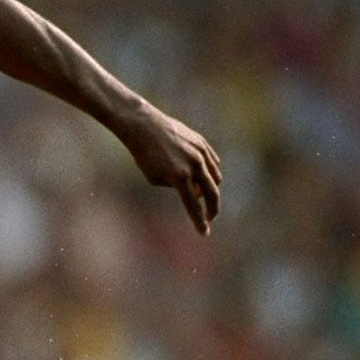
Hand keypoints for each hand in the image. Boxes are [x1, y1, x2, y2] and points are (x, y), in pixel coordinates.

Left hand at [115, 103, 221, 235]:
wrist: (143, 126)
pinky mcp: (202, 143)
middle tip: (210, 218)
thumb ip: (176, 187)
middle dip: (212, 209)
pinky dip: (210, 172)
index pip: (193, 206)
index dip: (199, 222)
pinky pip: (213, 162)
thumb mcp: (155, 178)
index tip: (204, 233)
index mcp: (179, 177)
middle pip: (212, 193)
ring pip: (215, 177)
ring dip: (210, 189)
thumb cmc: (144, 155)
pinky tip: (202, 177)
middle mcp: (194, 165)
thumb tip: (195, 191)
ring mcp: (200, 152)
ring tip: (198, 193)